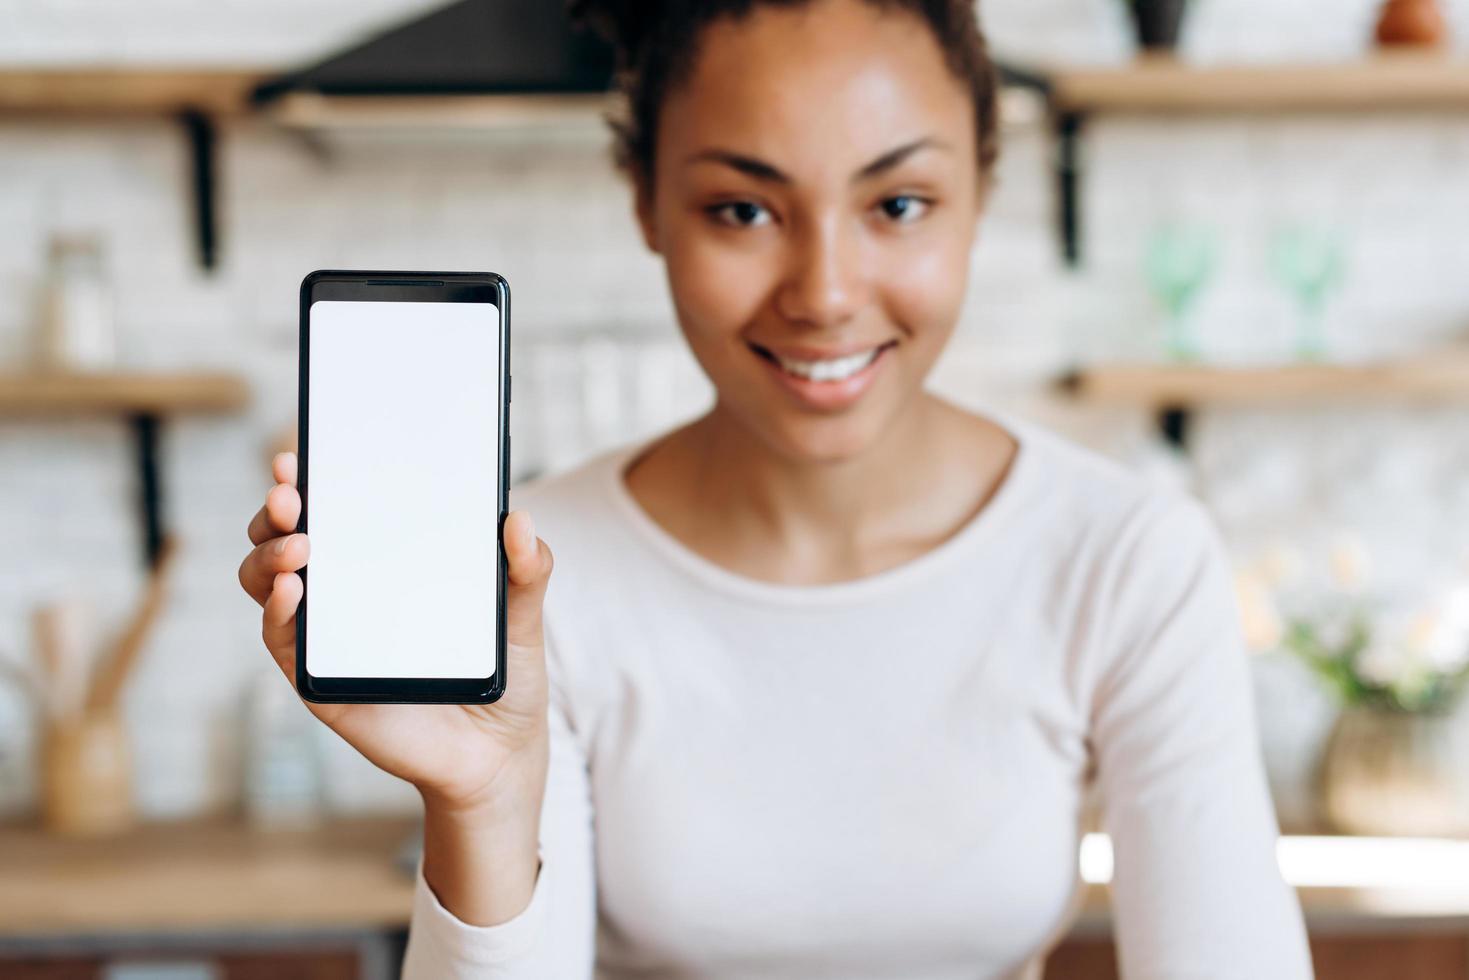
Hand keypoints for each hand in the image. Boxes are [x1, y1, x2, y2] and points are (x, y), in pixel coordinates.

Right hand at [238, 452, 554, 817]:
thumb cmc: (502, 674)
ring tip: (300, 546)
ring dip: (268, 554)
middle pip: (285, 537)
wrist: (498, 753)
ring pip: (267, 581)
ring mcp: (326, 635)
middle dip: (278, 508)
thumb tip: (518, 520)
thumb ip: (528, 569)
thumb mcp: (523, 615)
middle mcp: (345, 592)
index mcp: (384, 562)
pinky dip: (276, 610)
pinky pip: (281, 640)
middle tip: (290, 495)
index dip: (309, 481)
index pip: (335, 510)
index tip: (300, 455)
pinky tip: (294, 589)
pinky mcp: (320, 680)